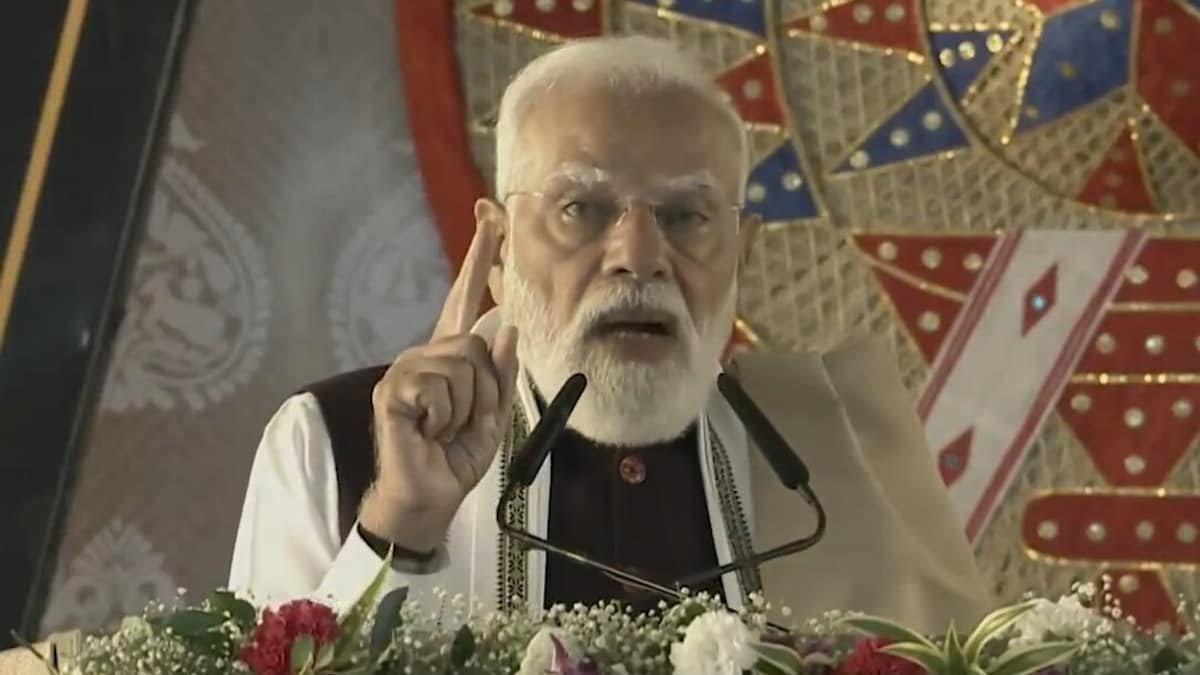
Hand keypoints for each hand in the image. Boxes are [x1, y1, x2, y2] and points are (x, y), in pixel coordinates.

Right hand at [359, 224, 518, 552]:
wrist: (429, 496)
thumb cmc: (456, 457)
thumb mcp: (493, 415)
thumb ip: (502, 372)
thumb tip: (508, 325)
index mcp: (450, 358)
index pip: (466, 299)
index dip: (479, 259)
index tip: (491, 217)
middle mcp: (425, 354)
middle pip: (477, 344)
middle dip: (485, 392)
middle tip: (464, 425)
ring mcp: (406, 368)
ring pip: (464, 366)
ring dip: (468, 408)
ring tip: (445, 430)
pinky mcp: (394, 389)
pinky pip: (442, 387)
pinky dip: (446, 418)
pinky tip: (427, 432)